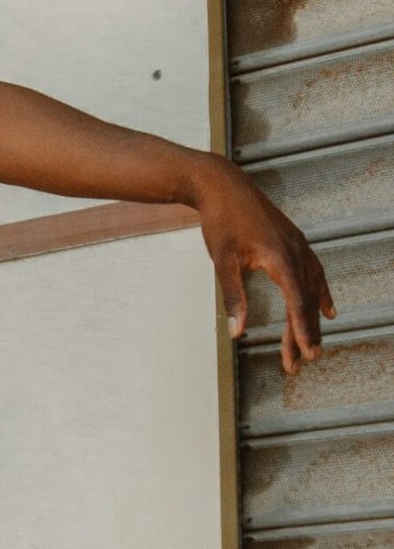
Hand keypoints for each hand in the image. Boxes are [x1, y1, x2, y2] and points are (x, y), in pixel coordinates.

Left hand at [193, 158, 334, 373]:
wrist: (223, 185)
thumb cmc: (221, 221)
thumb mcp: (222, 261)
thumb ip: (233, 296)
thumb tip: (237, 331)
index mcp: (280, 257)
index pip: (297, 302)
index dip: (302, 330)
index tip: (306, 353)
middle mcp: (296, 251)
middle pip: (306, 300)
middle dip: (305, 333)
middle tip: (301, 363)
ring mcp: (298, 245)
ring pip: (312, 288)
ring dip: (311, 318)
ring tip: (312, 346)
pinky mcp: (294, 242)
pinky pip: (314, 273)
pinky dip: (320, 294)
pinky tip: (327, 309)